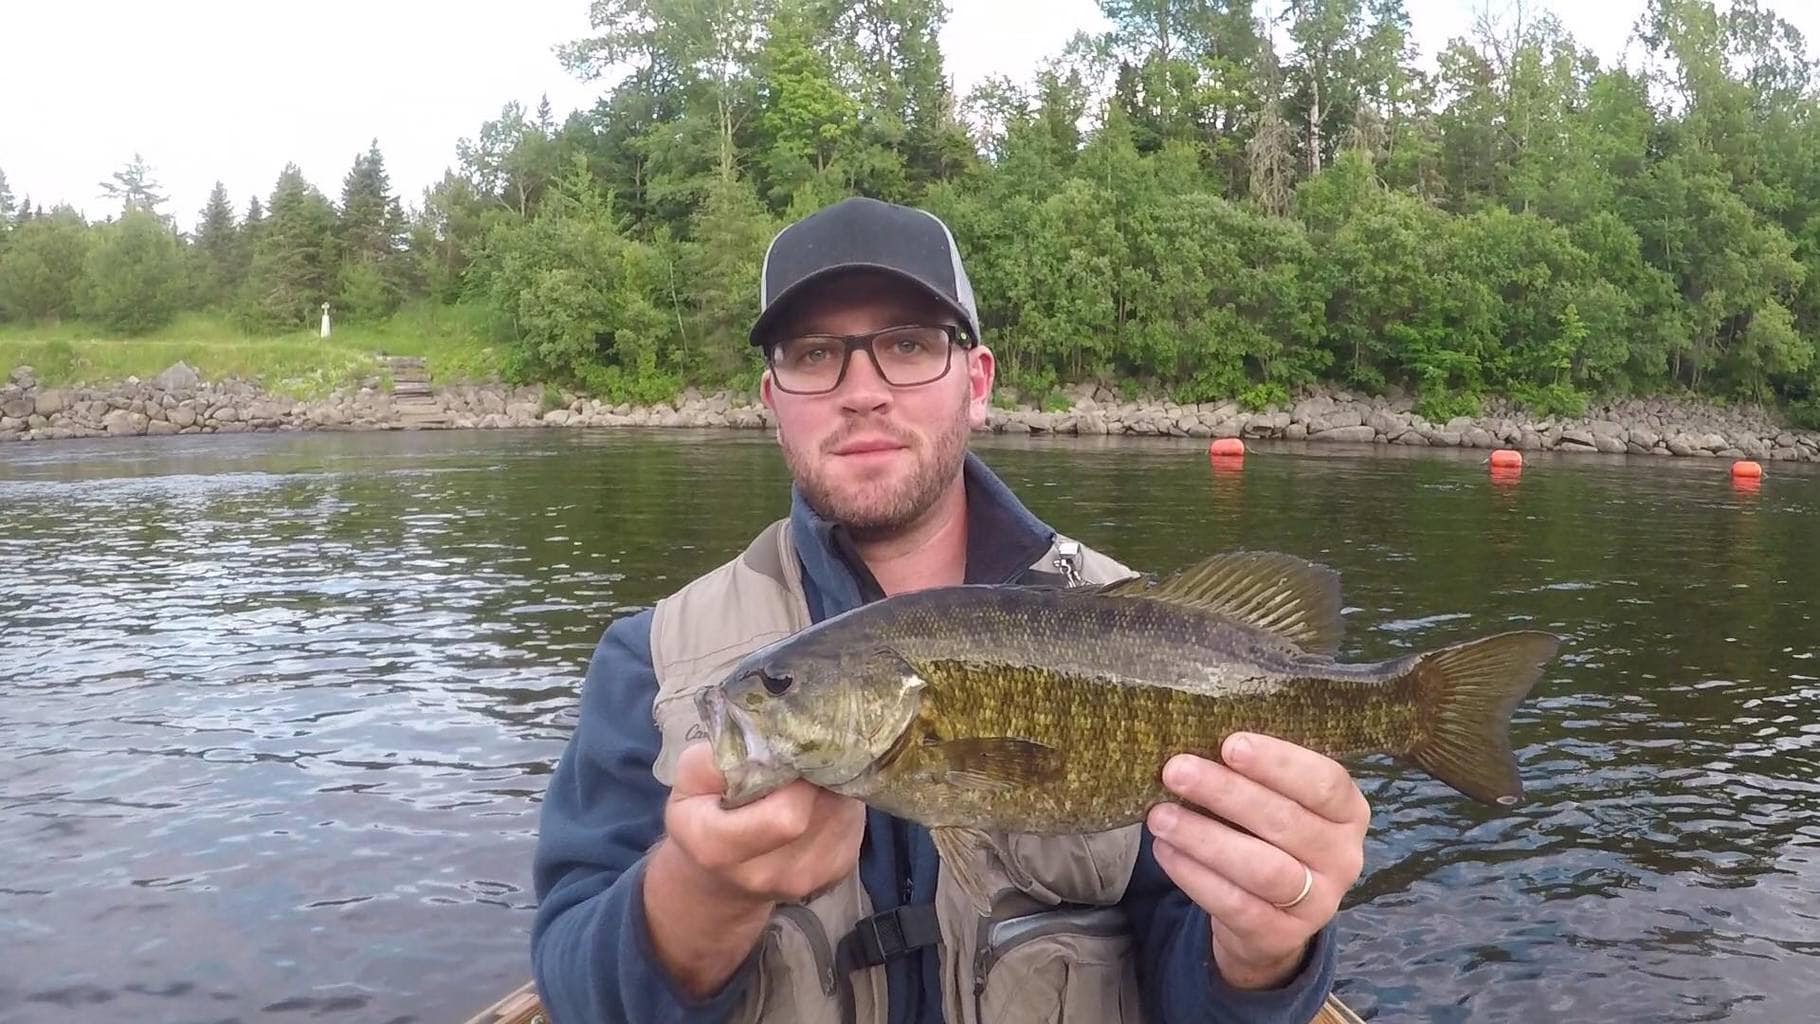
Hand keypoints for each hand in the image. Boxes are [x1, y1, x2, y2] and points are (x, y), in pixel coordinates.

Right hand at [659, 740, 866, 907]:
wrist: (720, 879)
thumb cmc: (702, 818)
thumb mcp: (689, 781)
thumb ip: (718, 758)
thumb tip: (764, 737)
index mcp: (720, 850)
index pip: (785, 815)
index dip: (796, 774)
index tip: (787, 753)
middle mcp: (768, 874)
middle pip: (821, 807)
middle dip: (816, 772)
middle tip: (800, 757)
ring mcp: (808, 878)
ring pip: (843, 810)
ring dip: (830, 785)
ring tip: (805, 779)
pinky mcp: (836, 873)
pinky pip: (853, 823)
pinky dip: (839, 803)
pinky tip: (816, 801)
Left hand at [1145, 733, 1368, 989]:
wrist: (1271, 917)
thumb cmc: (1267, 835)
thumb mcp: (1275, 800)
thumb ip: (1252, 774)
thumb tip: (1196, 738)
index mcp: (1348, 812)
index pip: (1324, 782)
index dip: (1278, 762)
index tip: (1229, 744)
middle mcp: (1343, 858)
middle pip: (1286, 822)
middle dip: (1226, 793)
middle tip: (1176, 770)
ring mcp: (1318, 903)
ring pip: (1263, 868)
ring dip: (1205, 838)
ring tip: (1160, 816)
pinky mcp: (1281, 936)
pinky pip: (1235, 905)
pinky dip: (1195, 876)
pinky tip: (1166, 851)